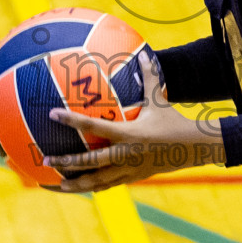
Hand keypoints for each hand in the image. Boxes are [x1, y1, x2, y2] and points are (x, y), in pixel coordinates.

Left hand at [44, 54, 226, 192]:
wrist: (193, 148)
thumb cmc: (174, 121)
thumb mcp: (160, 99)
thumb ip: (149, 78)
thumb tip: (145, 55)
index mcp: (128, 133)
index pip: (93, 126)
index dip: (71, 120)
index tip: (52, 114)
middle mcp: (126, 154)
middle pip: (90, 161)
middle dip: (67, 162)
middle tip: (48, 159)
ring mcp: (129, 169)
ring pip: (98, 180)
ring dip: (78, 183)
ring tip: (59, 185)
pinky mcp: (134, 178)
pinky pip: (110, 184)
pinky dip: (95, 186)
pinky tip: (82, 187)